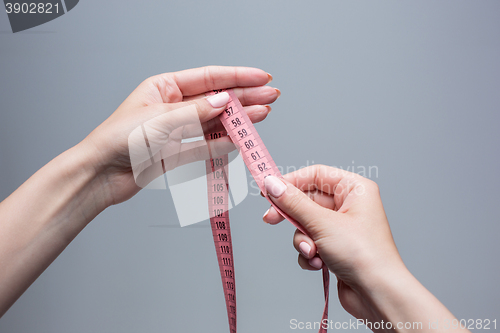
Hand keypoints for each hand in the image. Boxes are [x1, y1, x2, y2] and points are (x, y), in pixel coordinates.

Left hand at [82, 66, 278, 206]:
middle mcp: (173, 106)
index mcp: (164, 87)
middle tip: (271, 96)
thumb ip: (196, 112)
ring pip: (215, 123)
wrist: (101, 175)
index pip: (208, 77)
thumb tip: (225, 100)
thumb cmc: (117, 140)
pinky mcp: (178, 152)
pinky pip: (206, 146)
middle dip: (245, 97)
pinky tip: (241, 140)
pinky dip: (224, 144)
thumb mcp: (160, 120)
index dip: (238, 76)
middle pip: (216, 99)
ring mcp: (177, 130)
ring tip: (262, 116)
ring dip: (238, 121)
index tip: (261, 77)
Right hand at [262, 165, 466, 330]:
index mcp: (355, 189)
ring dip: (303, 240)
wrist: (377, 294)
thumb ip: (293, 202)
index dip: (291, 181)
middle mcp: (350, 206)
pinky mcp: (336, 247)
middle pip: (307, 201)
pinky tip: (318, 264)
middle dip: (293, 217)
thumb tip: (272, 184)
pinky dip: (310, 254)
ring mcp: (342, 228)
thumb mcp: (322, 223)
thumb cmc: (364, 255)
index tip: (268, 190)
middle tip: (271, 219)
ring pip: (306, 224)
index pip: (315, 175)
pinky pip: (311, 242)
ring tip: (312, 252)